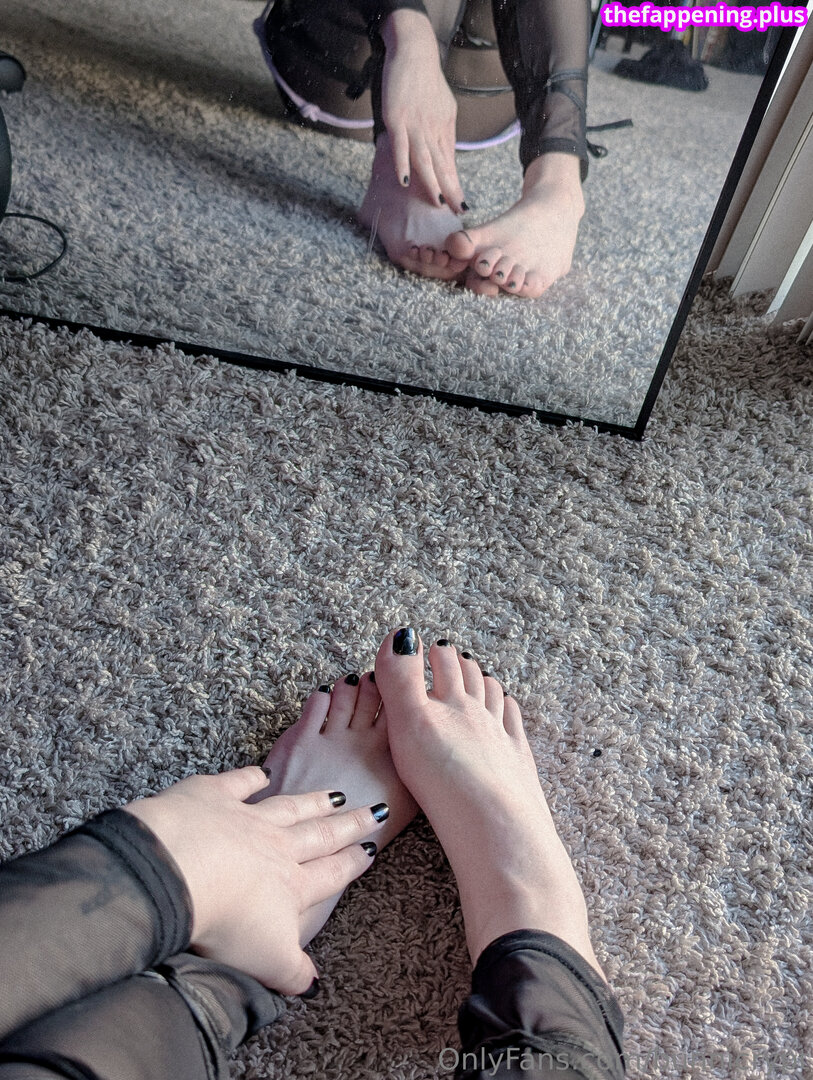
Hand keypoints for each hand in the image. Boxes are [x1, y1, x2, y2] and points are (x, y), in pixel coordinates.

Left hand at [123, 768, 384, 993]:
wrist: (181, 871)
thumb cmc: (225, 921)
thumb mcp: (267, 961)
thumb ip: (293, 973)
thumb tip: (314, 985)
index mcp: (290, 888)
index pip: (329, 875)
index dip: (351, 864)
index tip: (371, 850)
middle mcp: (275, 847)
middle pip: (320, 835)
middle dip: (348, 825)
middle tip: (374, 810)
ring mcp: (246, 817)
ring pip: (288, 808)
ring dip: (313, 802)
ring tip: (335, 795)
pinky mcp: (212, 797)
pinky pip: (238, 783)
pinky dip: (252, 778)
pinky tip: (263, 774)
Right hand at [380, 10, 465, 211]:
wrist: (414, 50)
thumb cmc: (426, 78)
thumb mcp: (443, 107)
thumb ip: (443, 132)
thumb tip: (447, 155)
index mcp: (444, 128)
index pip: (450, 163)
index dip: (456, 185)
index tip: (462, 206)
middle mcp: (432, 129)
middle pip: (442, 165)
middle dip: (450, 190)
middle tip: (457, 212)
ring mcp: (415, 125)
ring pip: (425, 159)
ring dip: (431, 182)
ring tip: (437, 203)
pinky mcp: (397, 118)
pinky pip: (400, 146)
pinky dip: (403, 164)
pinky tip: (405, 182)